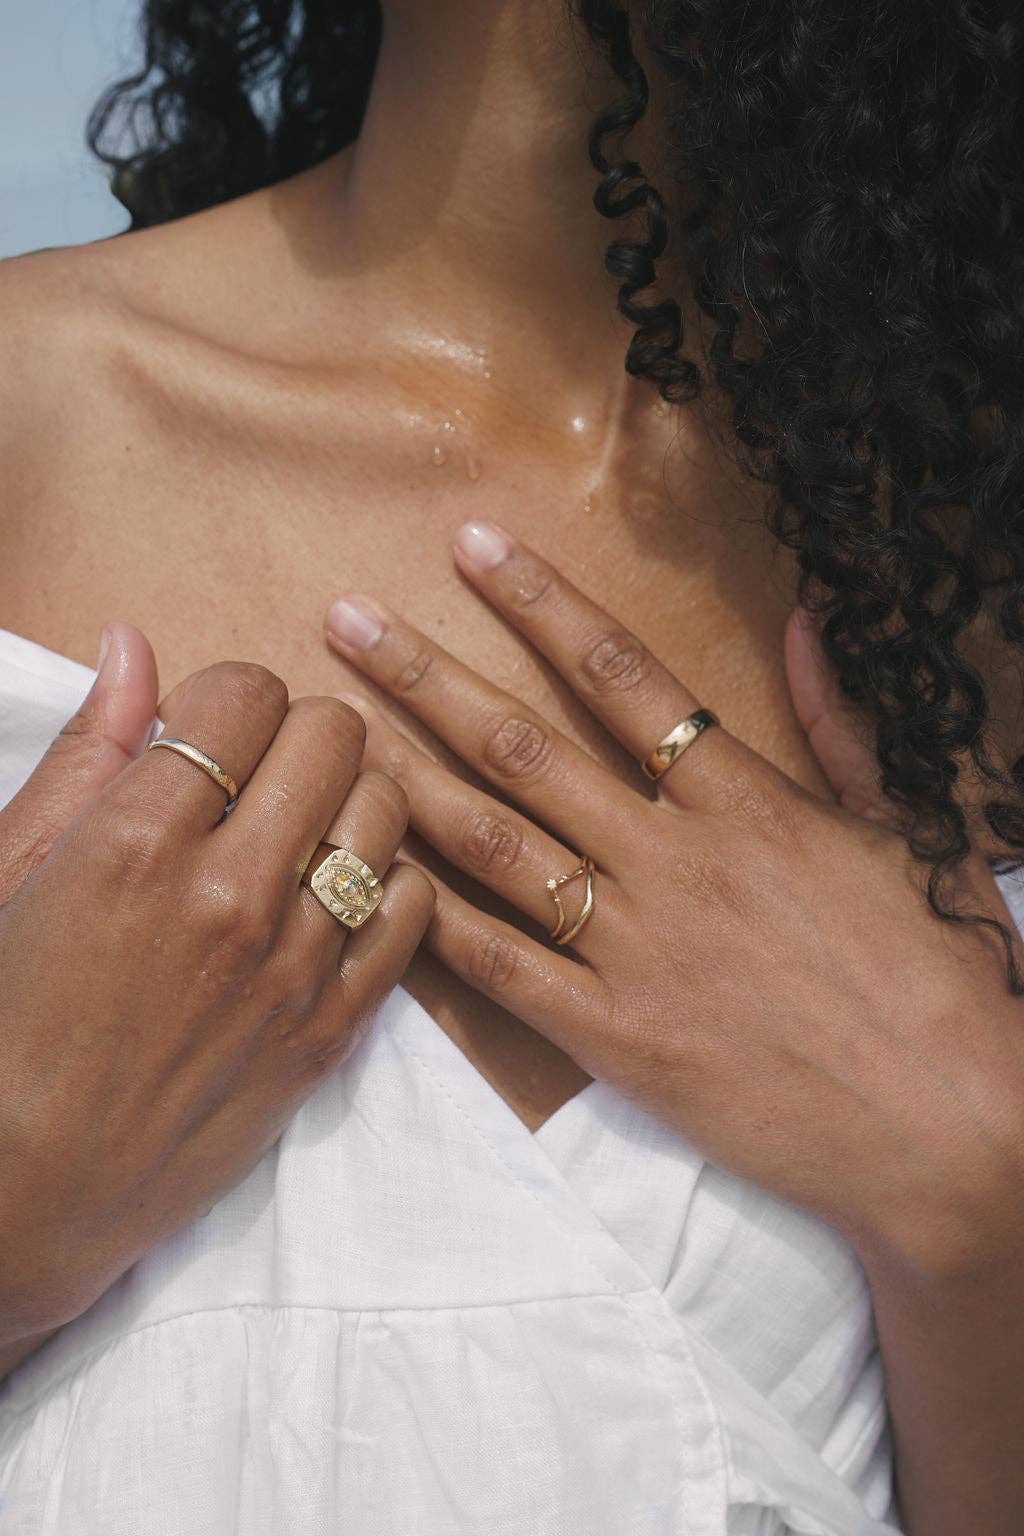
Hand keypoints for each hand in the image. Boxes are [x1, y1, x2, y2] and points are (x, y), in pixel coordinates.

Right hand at [0, 625, 432, 1345]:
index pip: (247, 692)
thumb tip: (132, 643)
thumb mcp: (10, 867)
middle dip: (295, 734)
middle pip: (334, 735)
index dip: (227, 697)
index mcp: (136, 840)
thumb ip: (87, 750)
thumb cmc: (0, 1020)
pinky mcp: (333, 1030)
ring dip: (348, 801)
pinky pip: (414, 908)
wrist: (23, 1190)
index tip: (206, 735)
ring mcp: (294, 966)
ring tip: (298, 834)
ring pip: (388, 810)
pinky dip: (386, 884)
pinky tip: (334, 898)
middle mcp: (230, 894)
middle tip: (257, 777)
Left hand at [325, 523, 1023, 1279]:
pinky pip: (505, 971)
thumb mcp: (906, 828)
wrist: (951, 1122)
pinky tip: (375, 881)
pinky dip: (435, 925)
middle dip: (428, 675)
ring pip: (495, 847)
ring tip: (339, 733)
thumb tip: (802, 623)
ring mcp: (638, 950)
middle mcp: (675, 859)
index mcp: (746, 799)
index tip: (472, 547)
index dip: (540, 601)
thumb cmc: (938, 974)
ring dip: (409, 778)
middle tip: (346, 623)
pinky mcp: (617, 1039)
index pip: (622, 675)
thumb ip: (837, 724)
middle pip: (526, 746)